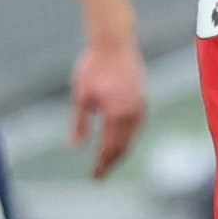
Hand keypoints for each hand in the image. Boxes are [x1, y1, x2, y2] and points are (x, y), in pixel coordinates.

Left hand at [67, 29, 148, 177]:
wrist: (114, 41)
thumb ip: (79, 123)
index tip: (94, 177)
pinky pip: (136, 126)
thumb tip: (75, 147)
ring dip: (120, 151)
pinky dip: (127, 137)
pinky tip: (119, 139)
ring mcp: (140, 106)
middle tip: (99, 175)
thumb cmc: (94, 66)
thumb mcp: (81, 96)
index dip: (102, 164)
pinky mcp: (142, 99)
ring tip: (108, 161)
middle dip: (111, 162)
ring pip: (132, 137)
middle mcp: (133, 113)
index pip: (110, 148)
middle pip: (123, 147)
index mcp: (117, 115)